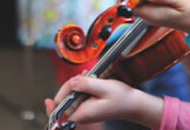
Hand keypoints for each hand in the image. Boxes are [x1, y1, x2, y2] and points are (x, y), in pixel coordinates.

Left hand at [44, 76, 163, 125]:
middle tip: (82, 75)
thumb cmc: (122, 98)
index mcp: (82, 113)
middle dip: (70, 85)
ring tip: (87, 75)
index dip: (57, 99)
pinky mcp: (88, 107)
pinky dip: (82, 87)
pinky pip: (79, 97)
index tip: (56, 94)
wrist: (133, 104)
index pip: (61, 108)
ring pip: (71, 97)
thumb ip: (86, 84)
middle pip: (64, 100)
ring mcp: (84, 111)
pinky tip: (88, 79)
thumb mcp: (104, 87)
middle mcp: (81, 115)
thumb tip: (71, 82)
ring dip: (77, 84)